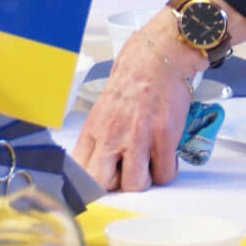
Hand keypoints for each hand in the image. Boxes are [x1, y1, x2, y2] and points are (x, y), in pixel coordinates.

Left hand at [72, 9, 198, 191]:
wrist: (158, 57)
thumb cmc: (132, 80)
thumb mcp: (104, 109)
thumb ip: (100, 137)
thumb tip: (98, 165)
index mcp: (93, 128)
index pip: (79, 170)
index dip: (89, 185)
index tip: (97, 187)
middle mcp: (112, 134)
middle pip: (103, 184)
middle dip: (115, 187)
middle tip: (125, 175)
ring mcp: (138, 136)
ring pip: (135, 184)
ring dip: (144, 180)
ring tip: (148, 165)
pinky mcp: (164, 136)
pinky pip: (164, 173)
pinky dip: (166, 171)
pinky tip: (165, 156)